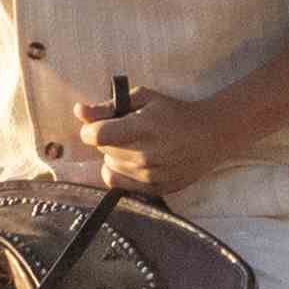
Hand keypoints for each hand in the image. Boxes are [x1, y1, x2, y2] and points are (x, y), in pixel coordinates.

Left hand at [76, 83, 224, 200]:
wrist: (210, 136)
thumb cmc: (174, 112)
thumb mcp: (144, 98)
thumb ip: (108, 105)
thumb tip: (79, 111)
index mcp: (143, 128)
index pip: (97, 136)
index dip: (90, 129)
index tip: (97, 125)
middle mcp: (146, 155)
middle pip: (102, 151)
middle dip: (106, 139)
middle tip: (124, 131)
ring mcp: (150, 176)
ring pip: (109, 167)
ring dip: (114, 156)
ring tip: (134, 146)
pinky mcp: (155, 189)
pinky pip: (119, 185)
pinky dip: (120, 172)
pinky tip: (133, 161)